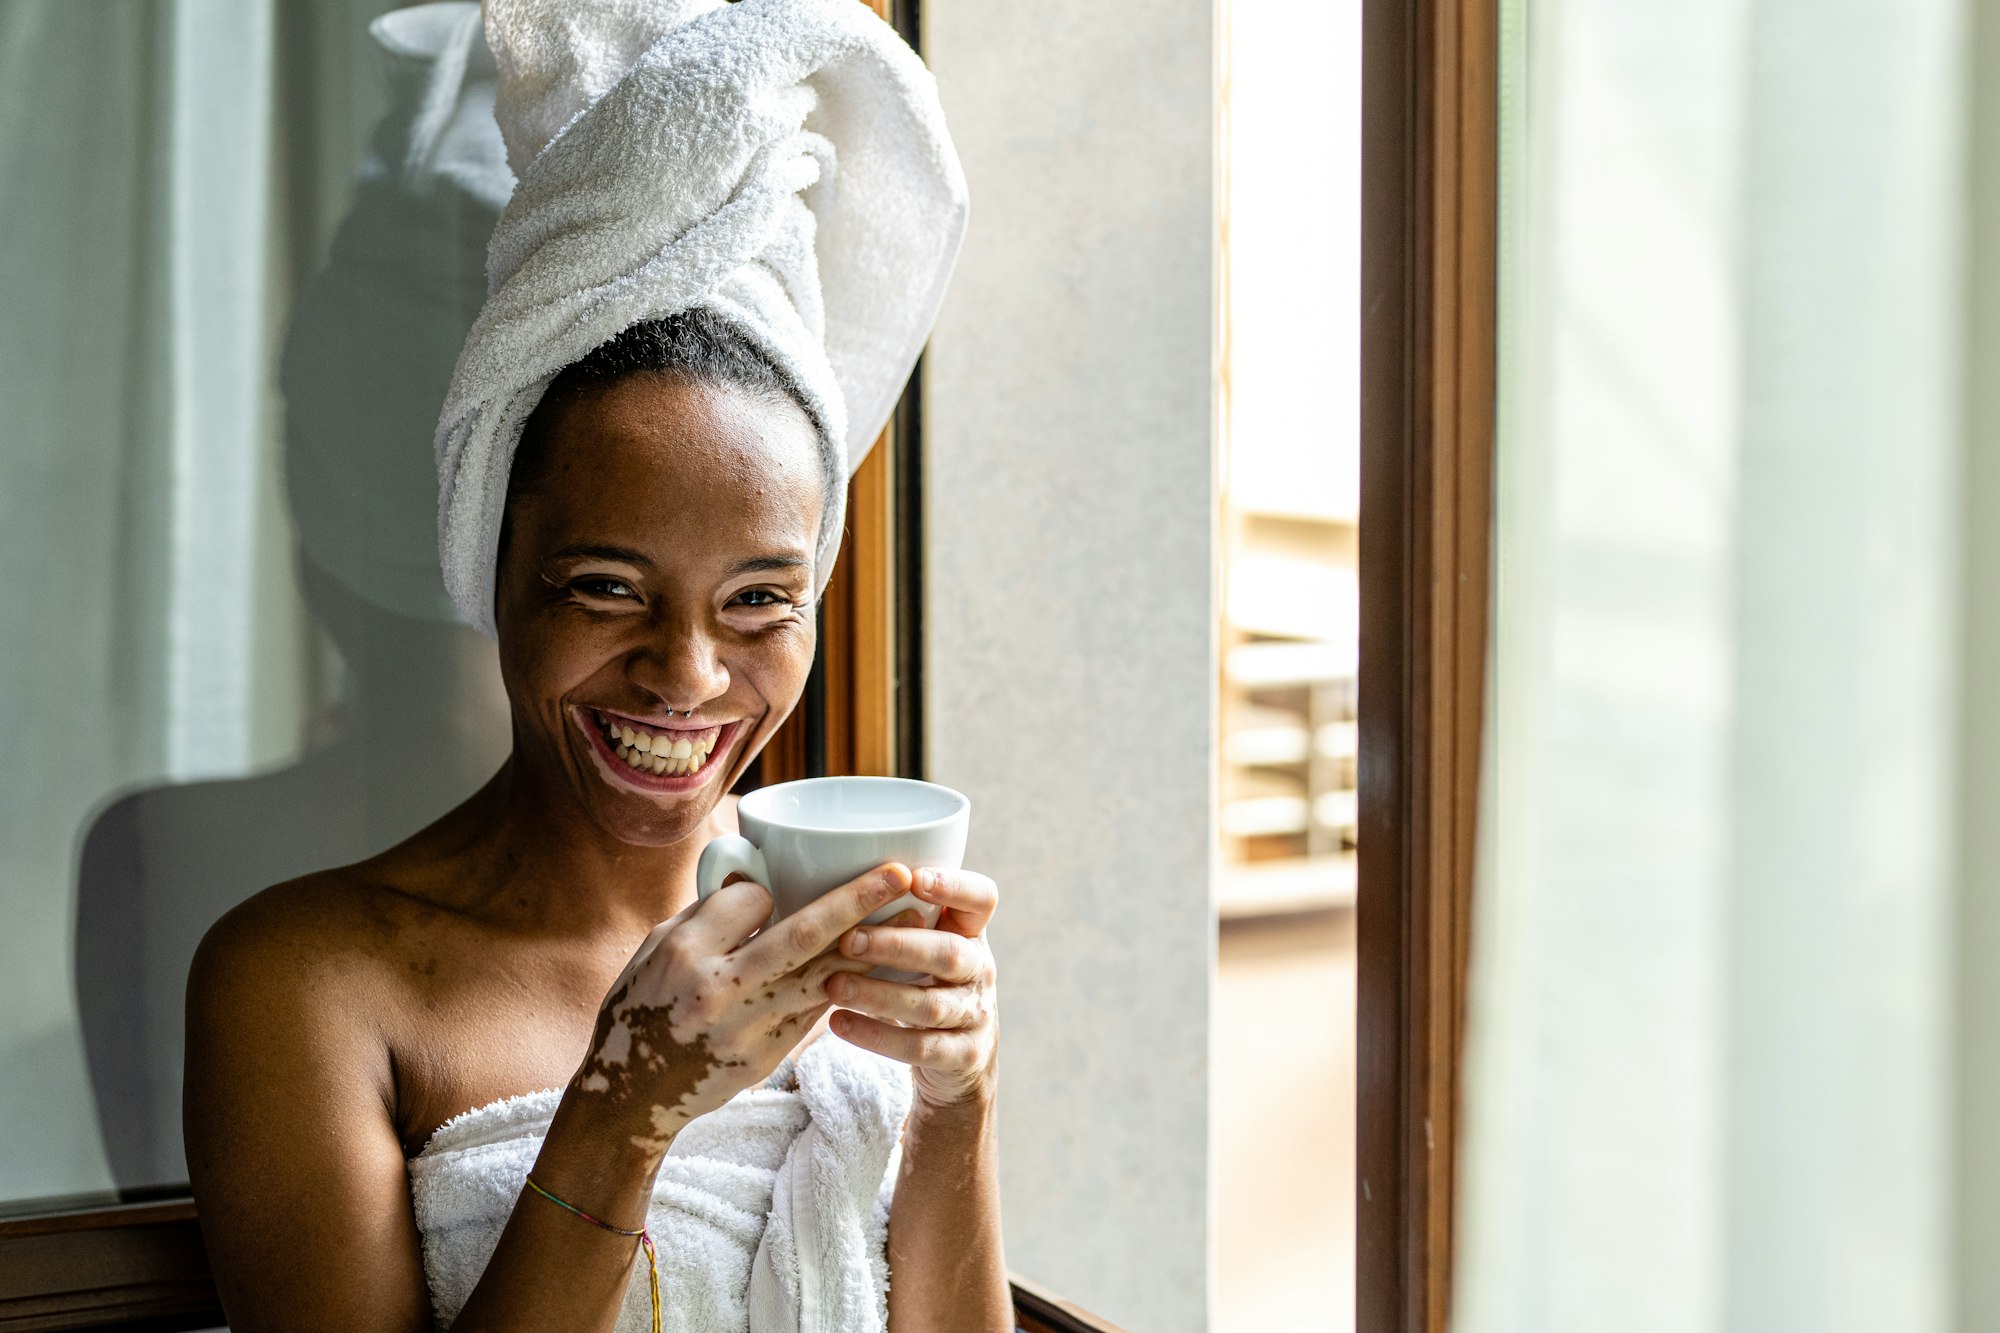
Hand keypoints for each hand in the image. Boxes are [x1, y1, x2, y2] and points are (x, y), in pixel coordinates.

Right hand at [570, 868, 926, 1155]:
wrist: (628, 1097)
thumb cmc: (641, 1008)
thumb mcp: (656, 947)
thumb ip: (709, 914)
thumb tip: (760, 880)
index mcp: (686, 952)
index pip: (753, 901)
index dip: (770, 892)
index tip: (771, 897)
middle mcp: (720, 989)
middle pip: (803, 935)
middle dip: (858, 900)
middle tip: (902, 874)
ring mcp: (748, 1028)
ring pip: (825, 979)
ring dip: (874, 947)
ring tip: (915, 919)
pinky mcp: (767, 1057)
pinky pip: (818, 1013)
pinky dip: (850, 986)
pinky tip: (881, 968)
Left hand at [822, 867, 999, 1111]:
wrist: (956, 1057)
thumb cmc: (922, 983)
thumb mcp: (922, 945)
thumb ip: (895, 914)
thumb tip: (816, 870)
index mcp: (970, 932)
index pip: (981, 898)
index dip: (955, 885)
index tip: (913, 878)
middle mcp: (980, 970)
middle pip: (949, 953)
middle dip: (897, 944)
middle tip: (848, 939)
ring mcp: (976, 1015)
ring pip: (929, 1004)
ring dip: (877, 993)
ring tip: (833, 985)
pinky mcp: (963, 1056)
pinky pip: (919, 1047)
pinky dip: (877, 1036)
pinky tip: (839, 1023)